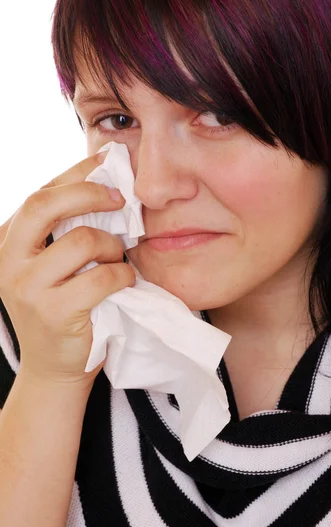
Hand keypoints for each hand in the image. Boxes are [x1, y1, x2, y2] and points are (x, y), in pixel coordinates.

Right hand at [0, 153, 135, 386]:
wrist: (54, 366)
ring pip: (81, 241)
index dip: (76, 173)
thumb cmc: (62, 306)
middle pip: (47, 205)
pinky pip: (102, 277)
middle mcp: (9, 259)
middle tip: (120, 198)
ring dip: (111, 246)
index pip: (41, 192)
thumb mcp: (54, 264)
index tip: (106, 160)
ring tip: (116, 258)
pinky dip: (122, 273)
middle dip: (90, 193)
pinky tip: (124, 280)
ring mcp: (28, 287)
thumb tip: (105, 182)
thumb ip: (66, 229)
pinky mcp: (55, 312)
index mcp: (9, 240)